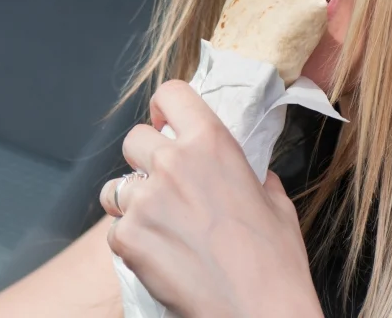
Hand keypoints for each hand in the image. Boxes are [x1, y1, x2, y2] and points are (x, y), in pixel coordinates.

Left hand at [100, 80, 322, 317]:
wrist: (258, 312)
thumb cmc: (274, 263)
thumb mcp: (276, 204)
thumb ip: (253, 178)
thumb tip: (250, 175)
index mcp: (212, 144)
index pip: (171, 94)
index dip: (164, 108)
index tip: (165, 123)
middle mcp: (173, 162)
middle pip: (134, 138)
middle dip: (144, 160)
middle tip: (163, 188)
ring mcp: (146, 199)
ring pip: (116, 186)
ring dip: (130, 202)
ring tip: (157, 228)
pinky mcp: (128, 236)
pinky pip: (115, 230)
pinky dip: (130, 244)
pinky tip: (158, 258)